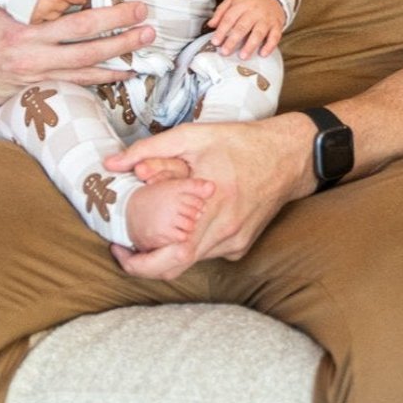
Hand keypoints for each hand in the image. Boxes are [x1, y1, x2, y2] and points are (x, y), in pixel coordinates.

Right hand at [0, 0, 156, 112]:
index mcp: (18, 12)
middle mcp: (29, 41)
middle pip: (81, 29)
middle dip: (116, 18)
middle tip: (143, 8)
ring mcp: (36, 66)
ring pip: (86, 59)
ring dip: (120, 48)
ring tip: (146, 36)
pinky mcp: (40, 84)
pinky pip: (79, 82)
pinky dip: (105, 76)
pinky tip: (128, 70)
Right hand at [30, 0, 88, 24]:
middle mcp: (52, 4)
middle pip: (67, 7)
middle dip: (66, 1)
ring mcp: (41, 13)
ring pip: (57, 15)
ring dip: (56, 10)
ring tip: (51, 2)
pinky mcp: (31, 19)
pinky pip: (44, 21)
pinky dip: (44, 16)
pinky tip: (41, 9)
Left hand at [106, 112, 315, 279]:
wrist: (289, 155)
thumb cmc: (241, 143)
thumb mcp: (194, 136)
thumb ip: (150, 150)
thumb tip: (112, 165)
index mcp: (211, 206)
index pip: (169, 256)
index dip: (139, 264)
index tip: (120, 249)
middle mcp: (225, 232)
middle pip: (176, 266)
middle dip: (146, 263)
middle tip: (127, 247)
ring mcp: (235, 243)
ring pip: (191, 259)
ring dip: (169, 249)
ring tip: (155, 226)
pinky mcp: (242, 245)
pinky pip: (208, 252)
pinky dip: (192, 241)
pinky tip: (189, 220)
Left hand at [207, 0, 283, 58]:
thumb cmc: (249, 0)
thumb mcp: (233, 0)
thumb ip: (221, 12)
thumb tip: (210, 25)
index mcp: (241, 4)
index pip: (229, 18)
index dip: (221, 31)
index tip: (215, 42)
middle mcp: (254, 11)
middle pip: (242, 27)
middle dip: (233, 40)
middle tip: (225, 52)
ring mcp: (266, 18)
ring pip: (258, 32)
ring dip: (250, 45)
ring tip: (243, 56)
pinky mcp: (277, 25)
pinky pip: (275, 36)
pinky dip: (270, 46)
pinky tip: (263, 54)